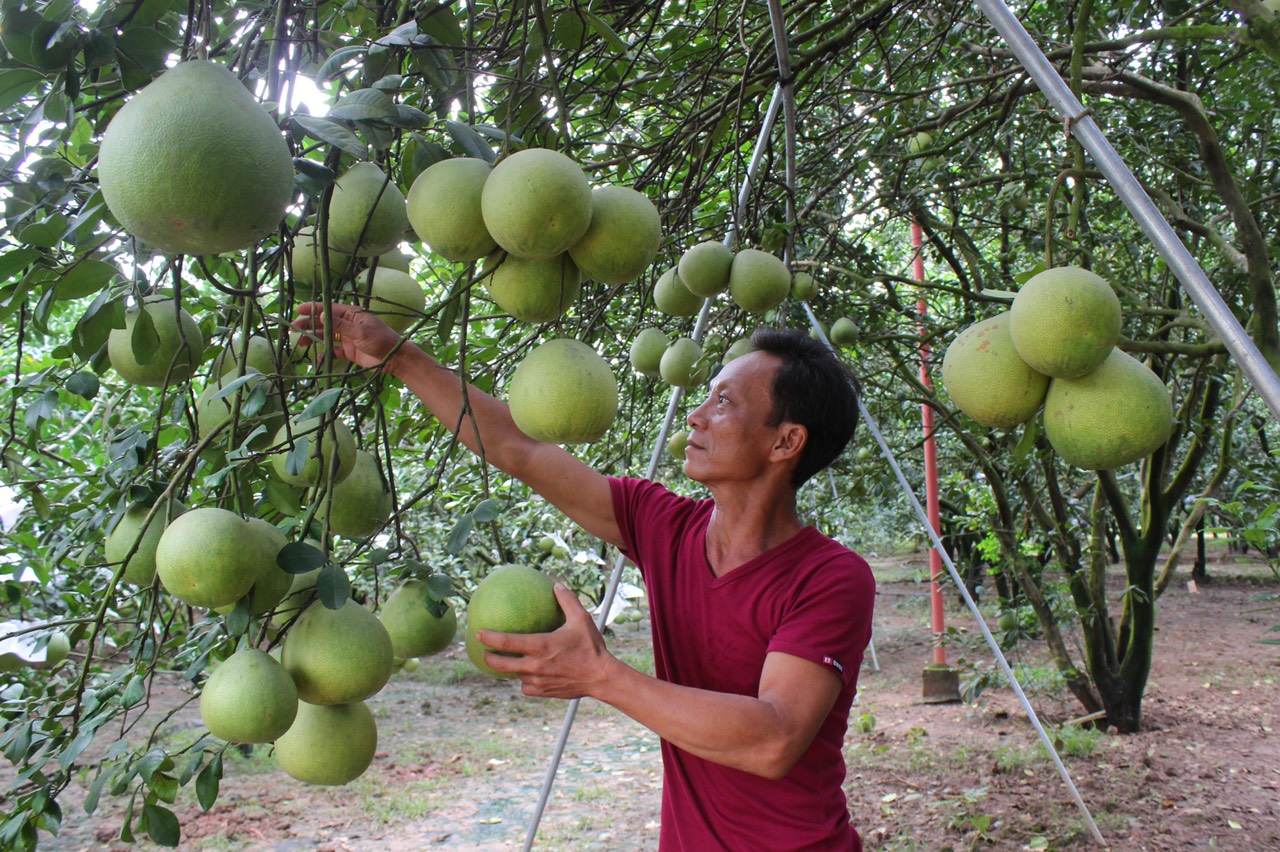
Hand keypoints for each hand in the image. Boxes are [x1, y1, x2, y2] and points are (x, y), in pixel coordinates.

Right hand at [293, 302, 407, 372]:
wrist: (395, 359)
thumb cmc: (381, 340)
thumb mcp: (361, 332)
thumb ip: (341, 325)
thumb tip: (321, 315)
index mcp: (352, 314)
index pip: (329, 309)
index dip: (313, 308)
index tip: (299, 310)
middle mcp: (348, 324)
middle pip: (324, 322)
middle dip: (309, 325)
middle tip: (294, 329)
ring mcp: (348, 338)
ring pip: (327, 336)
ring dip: (314, 338)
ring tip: (300, 343)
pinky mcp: (350, 351)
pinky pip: (334, 351)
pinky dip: (325, 354)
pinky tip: (316, 357)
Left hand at [477, 584, 615, 698]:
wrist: (600, 677)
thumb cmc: (591, 647)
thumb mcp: (582, 620)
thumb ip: (567, 601)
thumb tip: (556, 584)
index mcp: (540, 646)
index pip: (506, 643)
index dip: (489, 638)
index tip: (478, 633)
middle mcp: (534, 665)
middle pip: (501, 665)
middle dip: (488, 658)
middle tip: (484, 652)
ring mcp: (537, 680)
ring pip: (515, 675)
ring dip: (510, 669)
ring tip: (507, 662)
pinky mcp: (543, 691)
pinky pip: (526, 686)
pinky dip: (525, 680)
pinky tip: (529, 675)